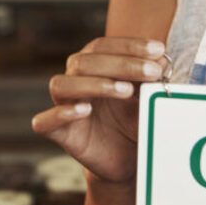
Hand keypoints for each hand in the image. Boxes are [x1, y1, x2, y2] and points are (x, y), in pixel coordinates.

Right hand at [31, 37, 167, 182]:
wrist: (127, 159)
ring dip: (94, 83)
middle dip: (121, 64)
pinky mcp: (57, 133)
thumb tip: (161, 59)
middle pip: (84, 61)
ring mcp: (63, 106)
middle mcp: (73, 81)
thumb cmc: (134, 120)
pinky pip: (44, 121)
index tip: (159, 50)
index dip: (129, 45)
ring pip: (61, 84)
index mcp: (92, 65)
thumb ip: (152, 78)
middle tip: (152, 73)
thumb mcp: (148, 97)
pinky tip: (84, 110)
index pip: (103, 46)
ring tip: (126, 91)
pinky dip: (61, 113)